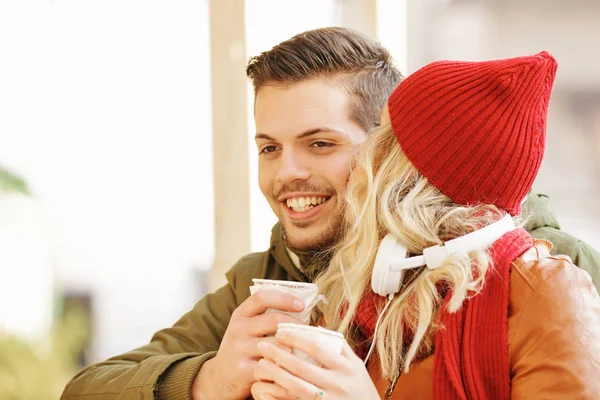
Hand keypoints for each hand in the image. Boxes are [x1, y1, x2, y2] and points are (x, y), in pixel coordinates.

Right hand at [191, 290, 305, 399]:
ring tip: (306, 348)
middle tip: (310, 330)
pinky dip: (286, 365)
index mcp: (240, 314)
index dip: (283, 298)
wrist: (219, 378)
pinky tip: (295, 366)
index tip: (300, 304)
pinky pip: (272, 365)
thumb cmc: (242, 348)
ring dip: (294, 346)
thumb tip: (301, 308)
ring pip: (276, 344)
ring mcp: (240, 350)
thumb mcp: (246, 327)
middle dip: (296, 324)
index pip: (262, 297)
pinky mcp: (244, 370)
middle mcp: (238, 329)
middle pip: (273, 320)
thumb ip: (265, 316)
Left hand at [252, 329, 380, 399]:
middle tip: (263, 345)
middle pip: (302, 367)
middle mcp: (337, 384)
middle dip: (279, 355)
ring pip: (296, 387)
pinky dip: (279, 396)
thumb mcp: (356, 365)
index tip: (281, 331)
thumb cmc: (361, 388)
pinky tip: (267, 388)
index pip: (318, 348)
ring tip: (262, 364)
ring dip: (276, 375)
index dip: (297, 339)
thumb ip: (340, 347)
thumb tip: (318, 328)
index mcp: (346, 368)